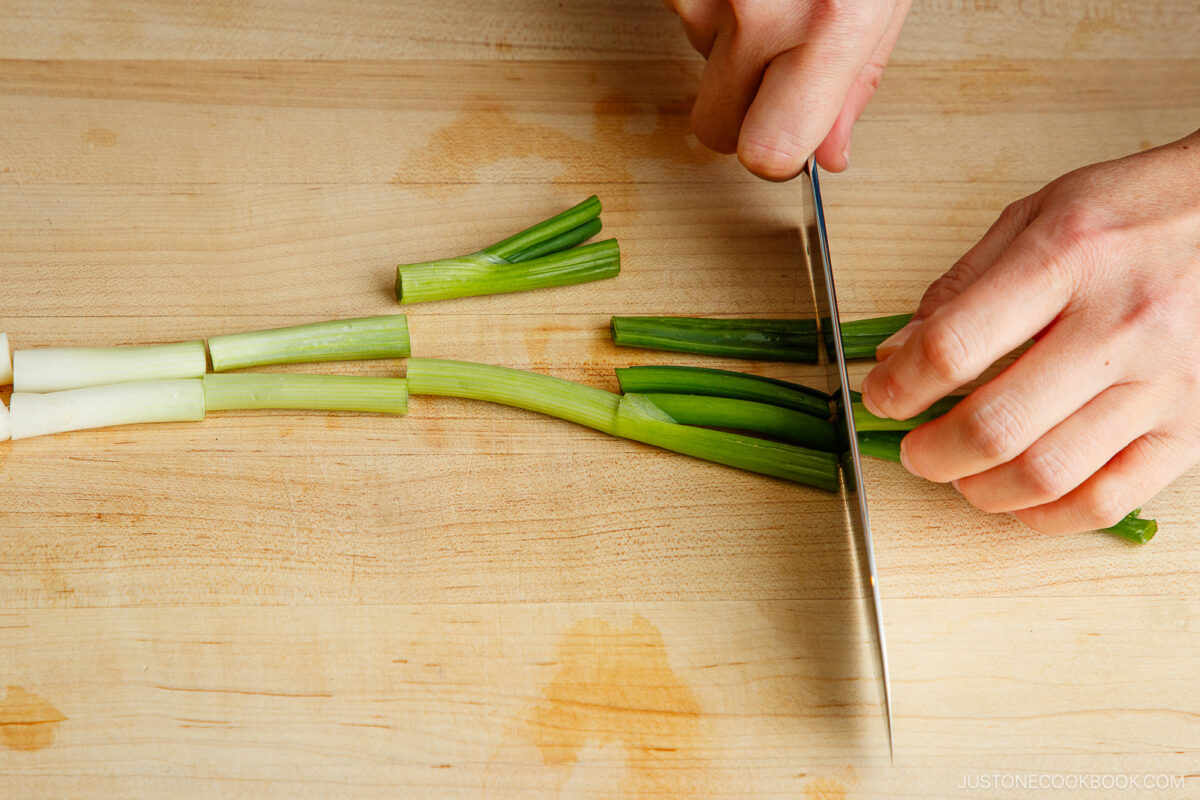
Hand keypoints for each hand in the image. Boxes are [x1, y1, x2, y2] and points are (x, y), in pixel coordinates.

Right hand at [662, 0, 909, 178]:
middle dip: (741, 109)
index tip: (786, 146)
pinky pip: (682, 18)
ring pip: (698, 65)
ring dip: (727, 43)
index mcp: (829, 22)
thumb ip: (856, 81)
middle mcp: (758, 11)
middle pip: (717, 128)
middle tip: (776, 65)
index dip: (774, 159)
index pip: (768, 152)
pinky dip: (709, 4)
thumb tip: (829, 154)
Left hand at [861, 131, 1199, 533]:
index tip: (880, 396)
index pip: (954, 346)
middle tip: (912, 450)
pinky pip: (1111, 498)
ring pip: (1047, 474)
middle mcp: (1119, 324)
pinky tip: (1023, 499)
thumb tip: (899, 350)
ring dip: (981, 490)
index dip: (899, 385)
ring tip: (960, 476)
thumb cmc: (1141, 210)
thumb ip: (962, 285)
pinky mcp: (1193, 426)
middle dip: (931, 453)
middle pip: (995, 425)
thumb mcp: (1039, 215)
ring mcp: (1163, 381)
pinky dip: (1051, 515)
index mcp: (1067, 259)